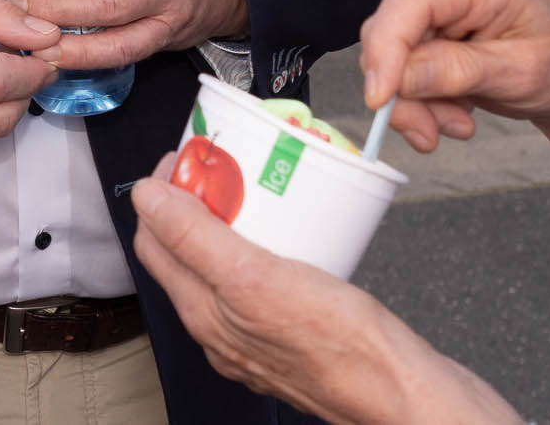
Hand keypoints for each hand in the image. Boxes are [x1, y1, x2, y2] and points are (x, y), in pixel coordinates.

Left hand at [131, 167, 519, 424]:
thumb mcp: (254, 277)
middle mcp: (221, 329)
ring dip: (230, 222)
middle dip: (196, 201)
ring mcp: (256, 334)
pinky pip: (265, 281)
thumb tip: (149, 199)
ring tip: (255, 191)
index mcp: (203, 313)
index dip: (163, 191)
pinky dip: (266, 247)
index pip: (155, 241)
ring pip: (226, 266)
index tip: (187, 158)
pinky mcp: (293, 332)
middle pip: (188, 251)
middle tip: (223, 166)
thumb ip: (195, 239)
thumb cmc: (340, 346)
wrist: (400, 391)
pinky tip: (291, 234)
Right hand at [359, 0, 549, 151]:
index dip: (386, 46)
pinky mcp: (430, 27)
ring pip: (393, 54)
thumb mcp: (519, 75)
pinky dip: (421, 100)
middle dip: (405, 90)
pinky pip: (403, 66)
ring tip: (459, 125)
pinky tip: (455, 113)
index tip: (380, 98)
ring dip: (416, 102)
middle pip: (393, 28)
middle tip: (429, 135)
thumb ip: (458, 72)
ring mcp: (439, 2)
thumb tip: (398, 80)